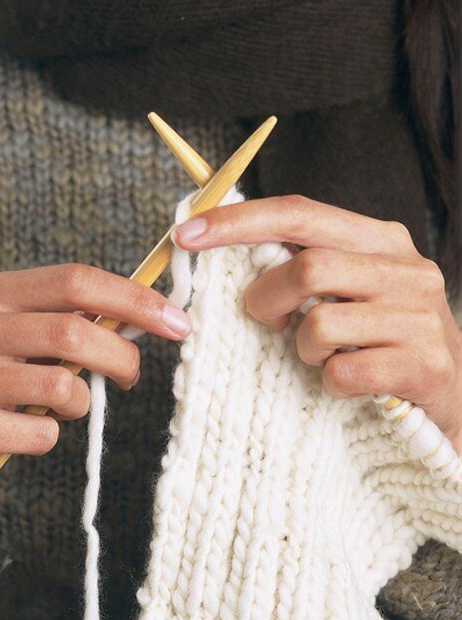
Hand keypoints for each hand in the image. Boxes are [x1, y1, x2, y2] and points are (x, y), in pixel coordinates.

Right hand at [0, 263, 190, 547]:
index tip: (173, 318)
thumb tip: (126, 317)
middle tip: (131, 375)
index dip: (131, 297)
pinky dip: (47, 436)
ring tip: (62, 407)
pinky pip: (38, 433)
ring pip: (62, 387)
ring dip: (80, 402)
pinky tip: (20, 434)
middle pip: (74, 332)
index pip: (72, 280)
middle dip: (121, 355)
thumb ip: (38, 319)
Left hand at [174, 195, 461, 451]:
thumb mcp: (349, 296)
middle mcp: (407, 270)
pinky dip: (330, 384)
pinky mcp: (425, 366)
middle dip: (267, 299)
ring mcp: (421, 318)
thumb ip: (303, 270)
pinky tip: (347, 387)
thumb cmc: (383, 347)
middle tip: (268, 323)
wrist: (455, 407)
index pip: (300, 212)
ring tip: (322, 359)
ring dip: (303, 351)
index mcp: (381, 242)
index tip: (185, 235)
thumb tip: (225, 251)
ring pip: (321, 324)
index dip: (238, 221)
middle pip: (309, 267)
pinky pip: (344, 371)